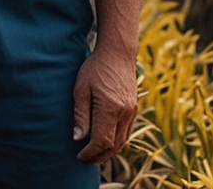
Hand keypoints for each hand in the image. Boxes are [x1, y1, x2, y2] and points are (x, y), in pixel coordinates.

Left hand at [72, 45, 137, 164]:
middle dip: (99, 156)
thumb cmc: (95, 68)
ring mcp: (131, 111)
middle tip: (84, 159)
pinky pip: (126, 132)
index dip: (90, 153)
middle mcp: (124, 112)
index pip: (102, 141)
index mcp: (110, 108)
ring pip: (122, 141)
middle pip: (114, 146)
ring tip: (93, 154)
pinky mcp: (134, 108)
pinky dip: (116, 141)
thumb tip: (78, 138)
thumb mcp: (80, 89)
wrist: (117, 53)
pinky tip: (105, 141)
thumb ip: (80, 115)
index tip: (79, 156)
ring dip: (109, 151)